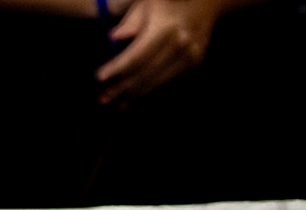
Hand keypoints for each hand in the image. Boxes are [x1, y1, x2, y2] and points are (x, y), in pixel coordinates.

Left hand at [96, 0, 230, 99]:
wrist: (206, 7)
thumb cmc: (169, 5)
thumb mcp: (147, 5)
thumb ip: (129, 23)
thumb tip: (112, 39)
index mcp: (165, 27)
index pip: (136, 54)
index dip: (117, 68)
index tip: (100, 77)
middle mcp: (179, 43)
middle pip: (144, 72)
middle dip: (122, 87)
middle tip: (103, 99)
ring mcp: (189, 55)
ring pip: (155, 81)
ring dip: (134, 94)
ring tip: (116, 103)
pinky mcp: (193, 63)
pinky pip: (166, 81)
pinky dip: (149, 90)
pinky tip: (134, 97)